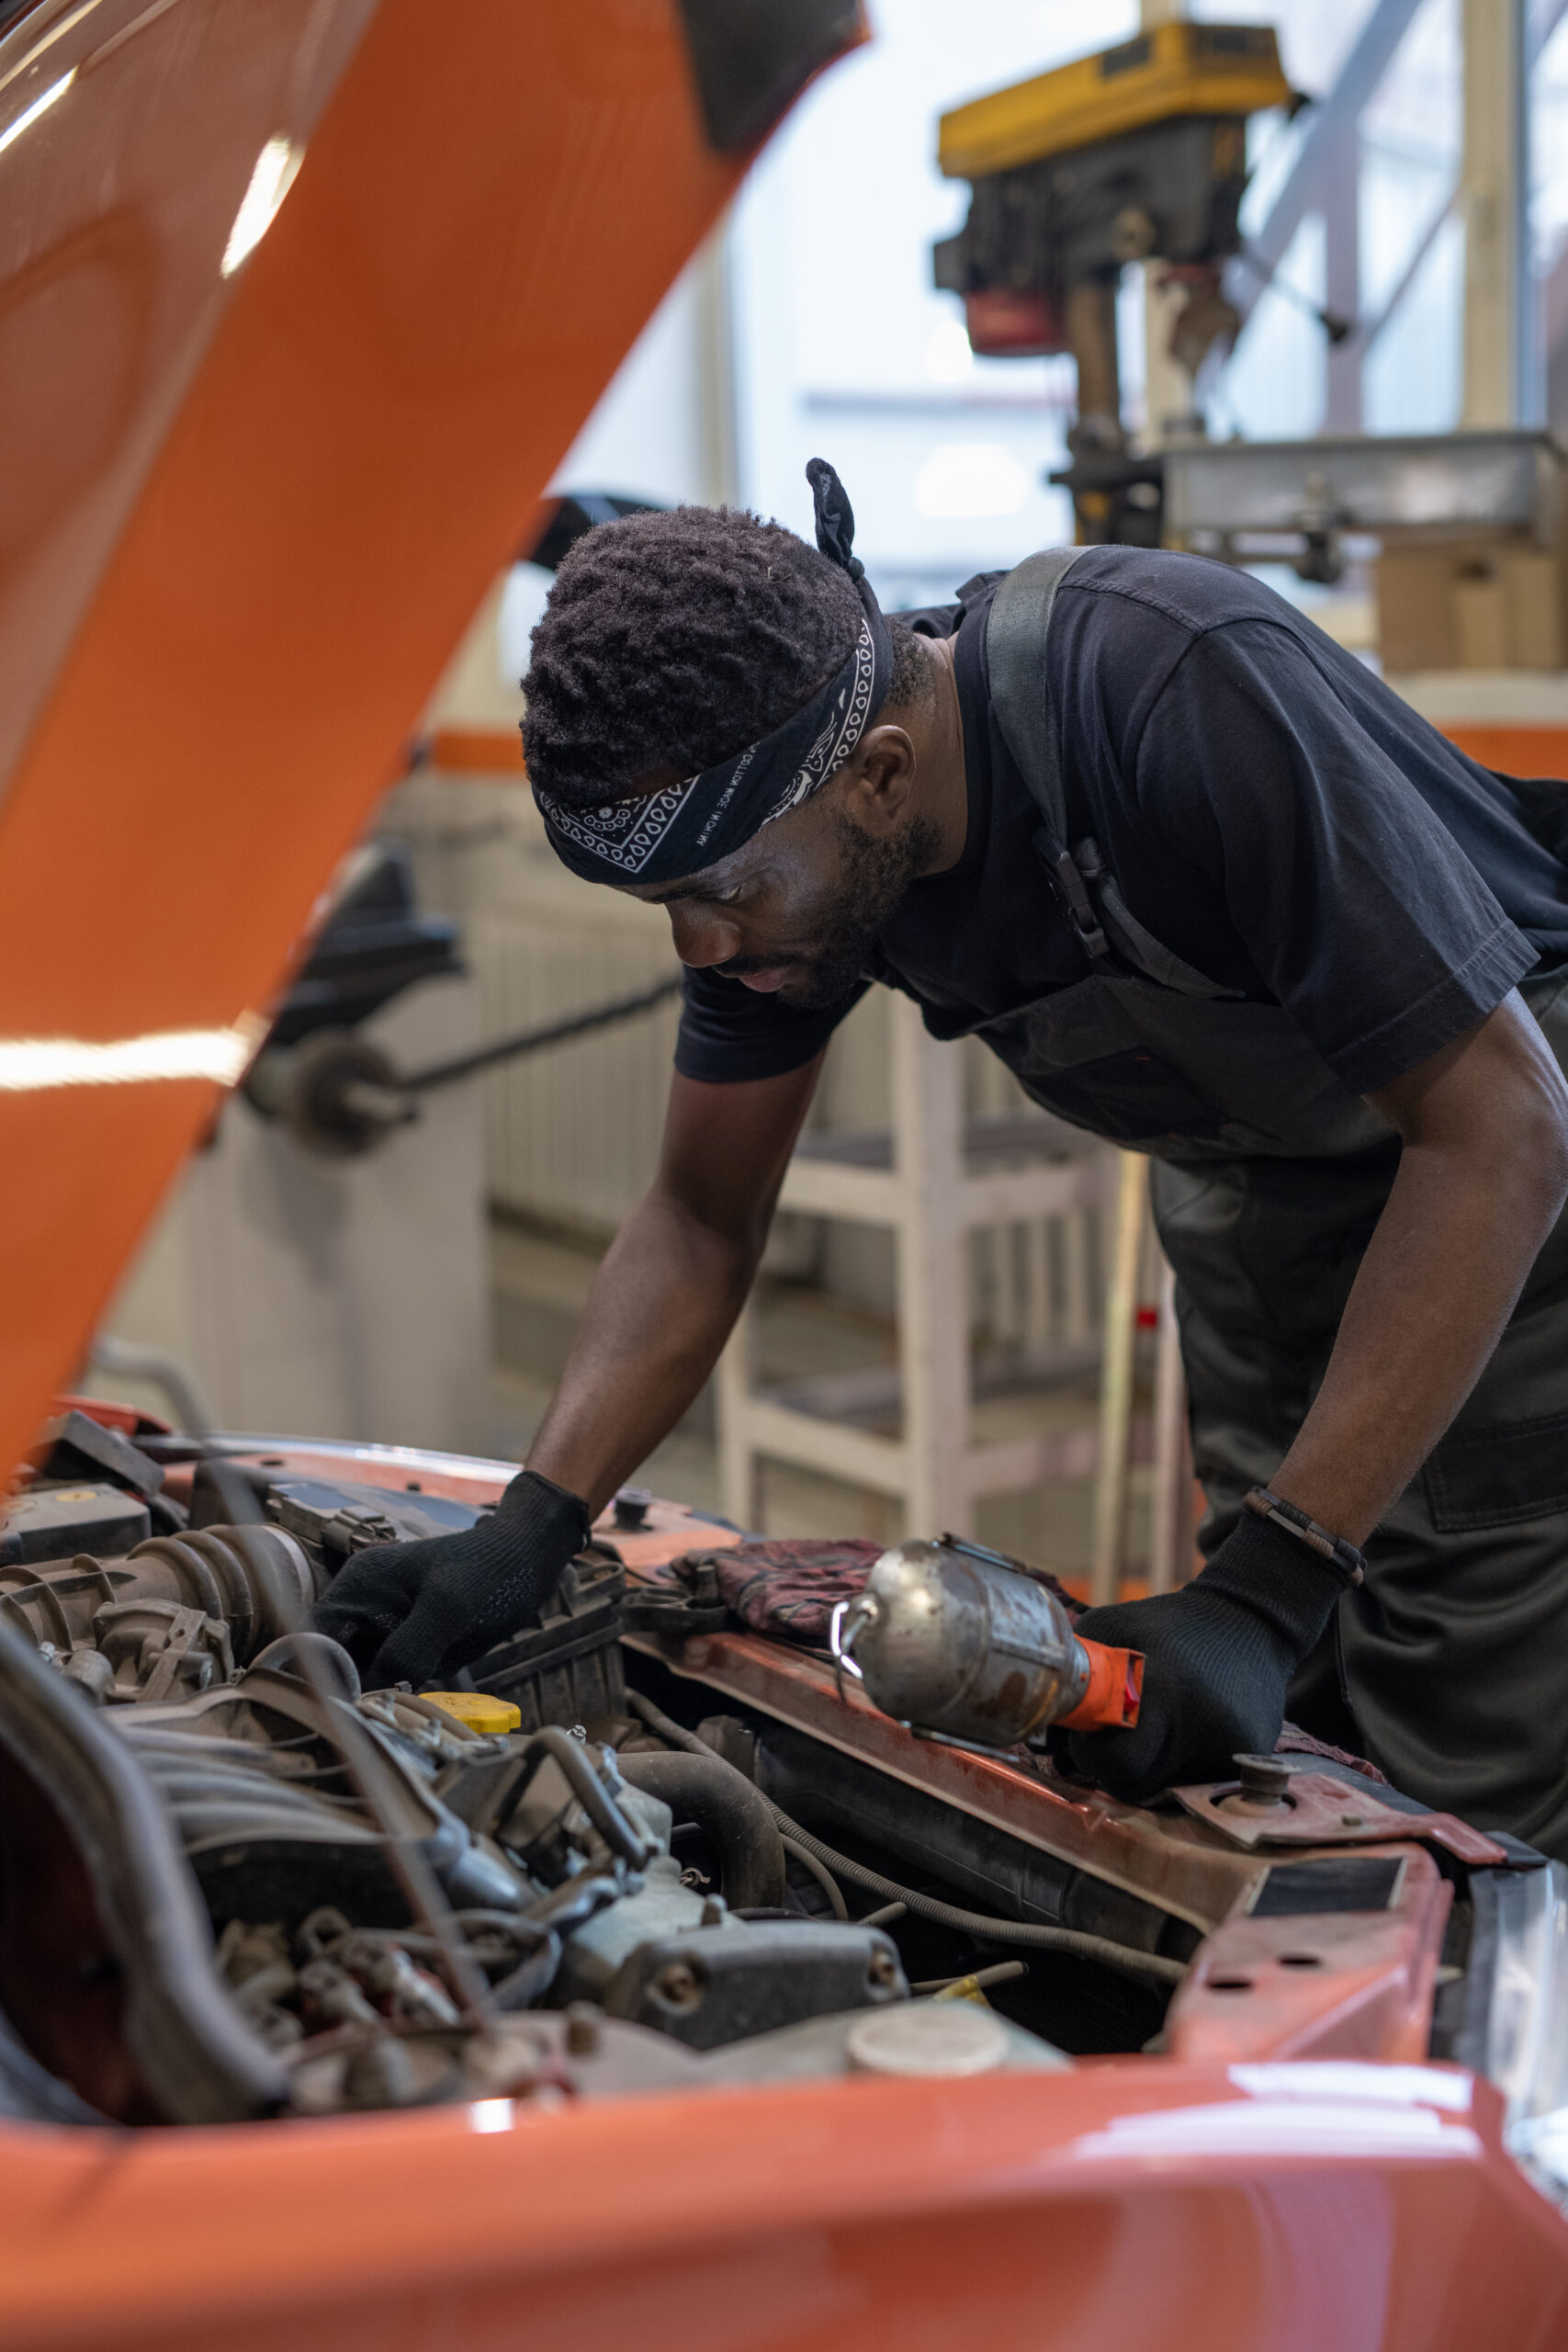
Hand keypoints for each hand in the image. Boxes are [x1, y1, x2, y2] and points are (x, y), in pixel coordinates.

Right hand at [309, 1469, 590, 1689]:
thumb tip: (374, 1691)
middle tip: (373, 1722)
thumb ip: (409, 1647)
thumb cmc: (488, 1569)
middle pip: (334, 1665)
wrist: (528, 1560)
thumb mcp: (449, 1607)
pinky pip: (391, 1678)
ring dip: (377, 1698)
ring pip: (362, 1677)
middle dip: (350, 1694)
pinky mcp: (407, 1644)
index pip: (313, 1641)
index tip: (339, 1712)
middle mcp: (361, 1609)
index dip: (319, 1677)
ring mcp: (384, 1627)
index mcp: (357, 1587)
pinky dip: (401, 1693)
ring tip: (399, 1712)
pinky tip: (420, 1700)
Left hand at [1065, 1509, 1345, 1801]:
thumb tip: (1045, 1725)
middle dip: (1113, 1768)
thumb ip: (1077, 1671)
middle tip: (1112, 1738)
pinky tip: (1182, 1732)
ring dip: (1148, 1768)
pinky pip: (1196, 1783)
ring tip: (1152, 1728)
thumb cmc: (1168, 1625)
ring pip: (1164, 1790)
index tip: (1088, 1736)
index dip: (1092, 1755)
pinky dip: (1179, 1766)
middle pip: (1138, 1787)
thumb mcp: (1113, 1626)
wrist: (1250, 1621)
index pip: (1118, 1763)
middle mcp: (1206, 1726)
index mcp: (1168, 1690)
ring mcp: (1233, 1748)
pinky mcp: (1251, 1758)